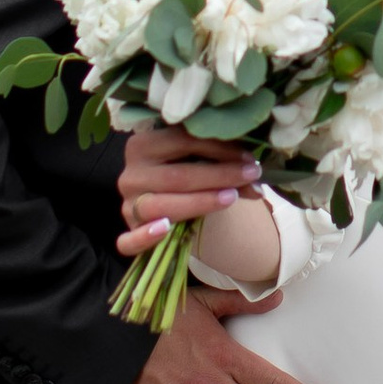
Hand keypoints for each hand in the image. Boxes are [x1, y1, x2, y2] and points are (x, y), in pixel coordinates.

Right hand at [117, 119, 257, 236]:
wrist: (171, 202)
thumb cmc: (186, 175)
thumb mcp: (200, 163)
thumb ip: (223, 164)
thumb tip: (255, 178)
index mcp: (142, 145)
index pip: (182, 142)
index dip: (218, 149)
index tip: (249, 158)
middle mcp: (130, 175)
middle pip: (176, 176)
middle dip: (218, 175)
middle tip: (251, 175)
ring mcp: (127, 205)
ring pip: (161, 206)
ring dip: (199, 202)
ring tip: (231, 197)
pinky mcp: (128, 233)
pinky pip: (128, 241)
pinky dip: (144, 237)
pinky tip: (166, 229)